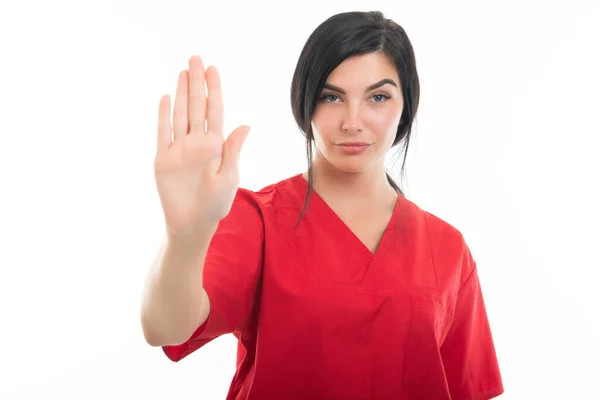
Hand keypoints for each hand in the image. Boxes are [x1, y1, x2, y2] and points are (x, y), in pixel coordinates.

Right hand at [154, 55, 249, 236]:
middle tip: (195, 58)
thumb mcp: (229, 177)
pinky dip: (164, 116)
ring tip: (182, 72)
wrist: (192, 224)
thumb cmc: (216, 204)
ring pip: (180, 114)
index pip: (215, 111)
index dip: (214, 90)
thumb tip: (244, 125)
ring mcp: (179, 149)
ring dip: (181, 93)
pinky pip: (163, 132)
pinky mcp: (163, 159)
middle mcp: (197, 143)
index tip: (213, 69)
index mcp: (215, 145)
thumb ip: (233, 150)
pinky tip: (166, 98)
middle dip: (196, 83)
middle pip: (196, 106)